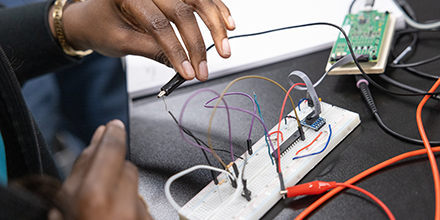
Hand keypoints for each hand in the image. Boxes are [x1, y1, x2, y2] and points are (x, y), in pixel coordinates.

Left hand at [53, 0, 234, 80]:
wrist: (92, 15)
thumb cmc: (101, 27)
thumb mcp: (121, 42)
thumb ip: (152, 51)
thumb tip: (181, 67)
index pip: (159, 24)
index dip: (176, 50)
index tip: (188, 72)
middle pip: (183, 10)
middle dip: (198, 43)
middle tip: (205, 68)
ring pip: (197, 0)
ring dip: (215, 24)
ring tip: (225, 48)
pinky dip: (216, 10)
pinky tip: (228, 24)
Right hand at [59, 120, 151, 219]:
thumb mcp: (64, 206)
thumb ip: (79, 173)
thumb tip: (94, 145)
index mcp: (94, 197)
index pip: (111, 149)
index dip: (113, 133)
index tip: (114, 125)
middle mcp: (122, 205)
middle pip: (126, 166)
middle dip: (114, 169)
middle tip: (98, 182)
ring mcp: (139, 215)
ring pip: (136, 186)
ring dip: (122, 190)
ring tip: (104, 208)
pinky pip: (142, 204)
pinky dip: (129, 206)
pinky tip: (116, 217)